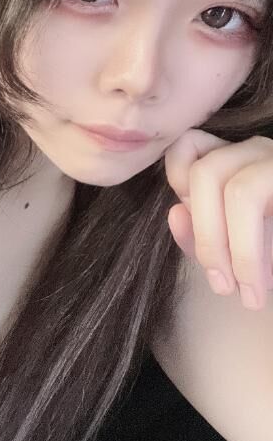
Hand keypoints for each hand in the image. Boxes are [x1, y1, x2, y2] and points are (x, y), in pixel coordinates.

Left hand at [165, 128, 272, 310]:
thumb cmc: (269, 254)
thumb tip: (176, 213)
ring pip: (241, 191)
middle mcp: (257, 151)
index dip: (177, 185)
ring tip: (250, 294)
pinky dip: (256, 251)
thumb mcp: (228, 245)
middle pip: (206, 173)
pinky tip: (265, 282)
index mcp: (230, 157)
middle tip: (222, 286)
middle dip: (207, 237)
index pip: (185, 147)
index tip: (191, 225)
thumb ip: (197, 233)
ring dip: (240, 251)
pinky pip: (260, 204)